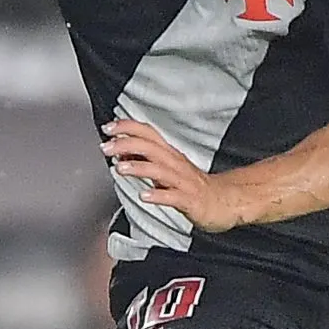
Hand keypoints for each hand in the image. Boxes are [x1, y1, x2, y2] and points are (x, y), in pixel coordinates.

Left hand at [103, 118, 244, 231]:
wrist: (223, 201)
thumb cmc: (192, 185)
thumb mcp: (166, 169)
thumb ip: (144, 160)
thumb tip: (121, 153)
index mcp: (169, 154)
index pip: (148, 133)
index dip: (128, 127)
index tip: (108, 127)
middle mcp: (175, 163)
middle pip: (150, 148)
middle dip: (126, 144)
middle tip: (106, 146)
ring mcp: (183, 181)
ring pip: (159, 170)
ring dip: (138, 167)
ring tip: (119, 168)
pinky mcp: (189, 200)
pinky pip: (172, 197)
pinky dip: (158, 195)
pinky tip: (144, 196)